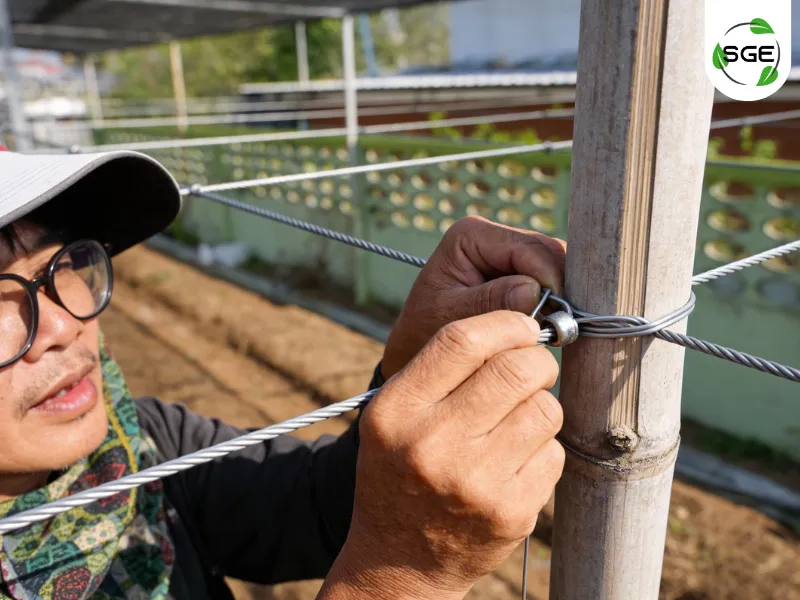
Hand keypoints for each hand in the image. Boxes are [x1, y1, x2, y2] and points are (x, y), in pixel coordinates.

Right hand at [319, 311, 563, 599]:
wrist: (398, 560)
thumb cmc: (400, 471)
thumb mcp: (393, 416)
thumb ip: (441, 370)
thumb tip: (519, 328)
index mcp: (396, 411)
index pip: (463, 340)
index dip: (506, 324)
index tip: (522, 327)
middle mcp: (431, 444)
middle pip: (516, 369)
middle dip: (537, 360)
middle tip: (532, 368)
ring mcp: (474, 482)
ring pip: (545, 408)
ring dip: (541, 405)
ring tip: (517, 421)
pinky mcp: (510, 512)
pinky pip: (554, 453)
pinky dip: (543, 448)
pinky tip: (515, 462)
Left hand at [382, 216, 565, 379]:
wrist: (417, 346)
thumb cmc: (424, 331)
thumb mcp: (451, 318)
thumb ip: (489, 302)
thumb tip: (533, 291)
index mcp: (470, 235)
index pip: (527, 247)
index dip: (550, 277)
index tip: (560, 312)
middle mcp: (492, 236)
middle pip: (548, 251)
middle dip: (560, 286)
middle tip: (565, 323)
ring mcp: (508, 252)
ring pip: (555, 266)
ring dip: (561, 296)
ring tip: (558, 327)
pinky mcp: (519, 272)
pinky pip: (551, 282)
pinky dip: (556, 303)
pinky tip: (552, 324)